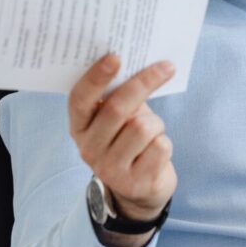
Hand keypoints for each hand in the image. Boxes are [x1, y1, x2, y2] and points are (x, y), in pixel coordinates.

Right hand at [68, 53, 177, 221]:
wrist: (140, 190)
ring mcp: (109, 169)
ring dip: (157, 124)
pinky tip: (155, 152)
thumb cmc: (130, 140)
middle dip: (145, 83)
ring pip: (143, 127)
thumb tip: (140, 62)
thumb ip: (120, 96)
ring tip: (153, 132)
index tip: (115, 56)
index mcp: (79, 127)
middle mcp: (88, 149)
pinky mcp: (134, 182)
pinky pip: (159, 147)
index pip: (80, 99)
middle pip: (117, 108)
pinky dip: (164, 143)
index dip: (96, 77)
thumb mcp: (119, 119)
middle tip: (167, 66)